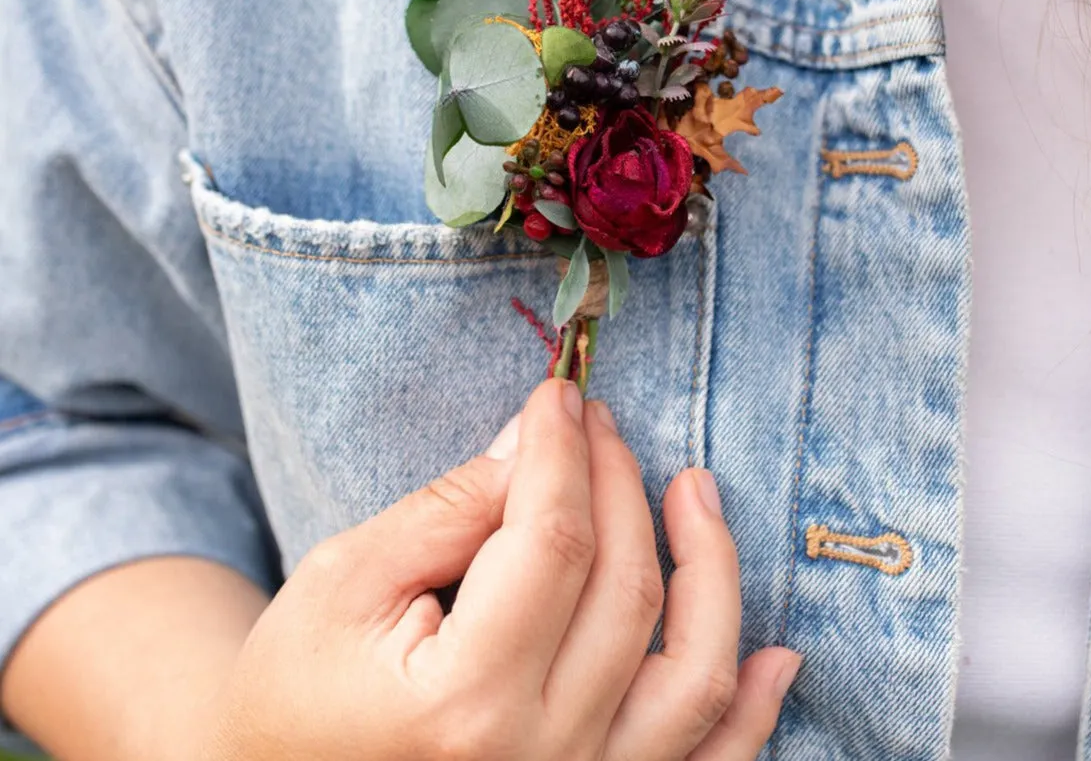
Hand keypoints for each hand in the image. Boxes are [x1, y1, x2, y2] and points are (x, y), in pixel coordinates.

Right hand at [203, 378, 799, 760]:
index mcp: (461, 704)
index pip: (550, 542)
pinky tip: (778, 653)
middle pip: (624, 589)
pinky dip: (751, 712)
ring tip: (700, 489)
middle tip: (600, 420)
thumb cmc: (297, 686)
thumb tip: (542, 438)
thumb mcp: (346, 579)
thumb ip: (452, 507)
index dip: (564, 453)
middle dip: (618, 481)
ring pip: (693, 675)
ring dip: (711, 571)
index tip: (561, 394)